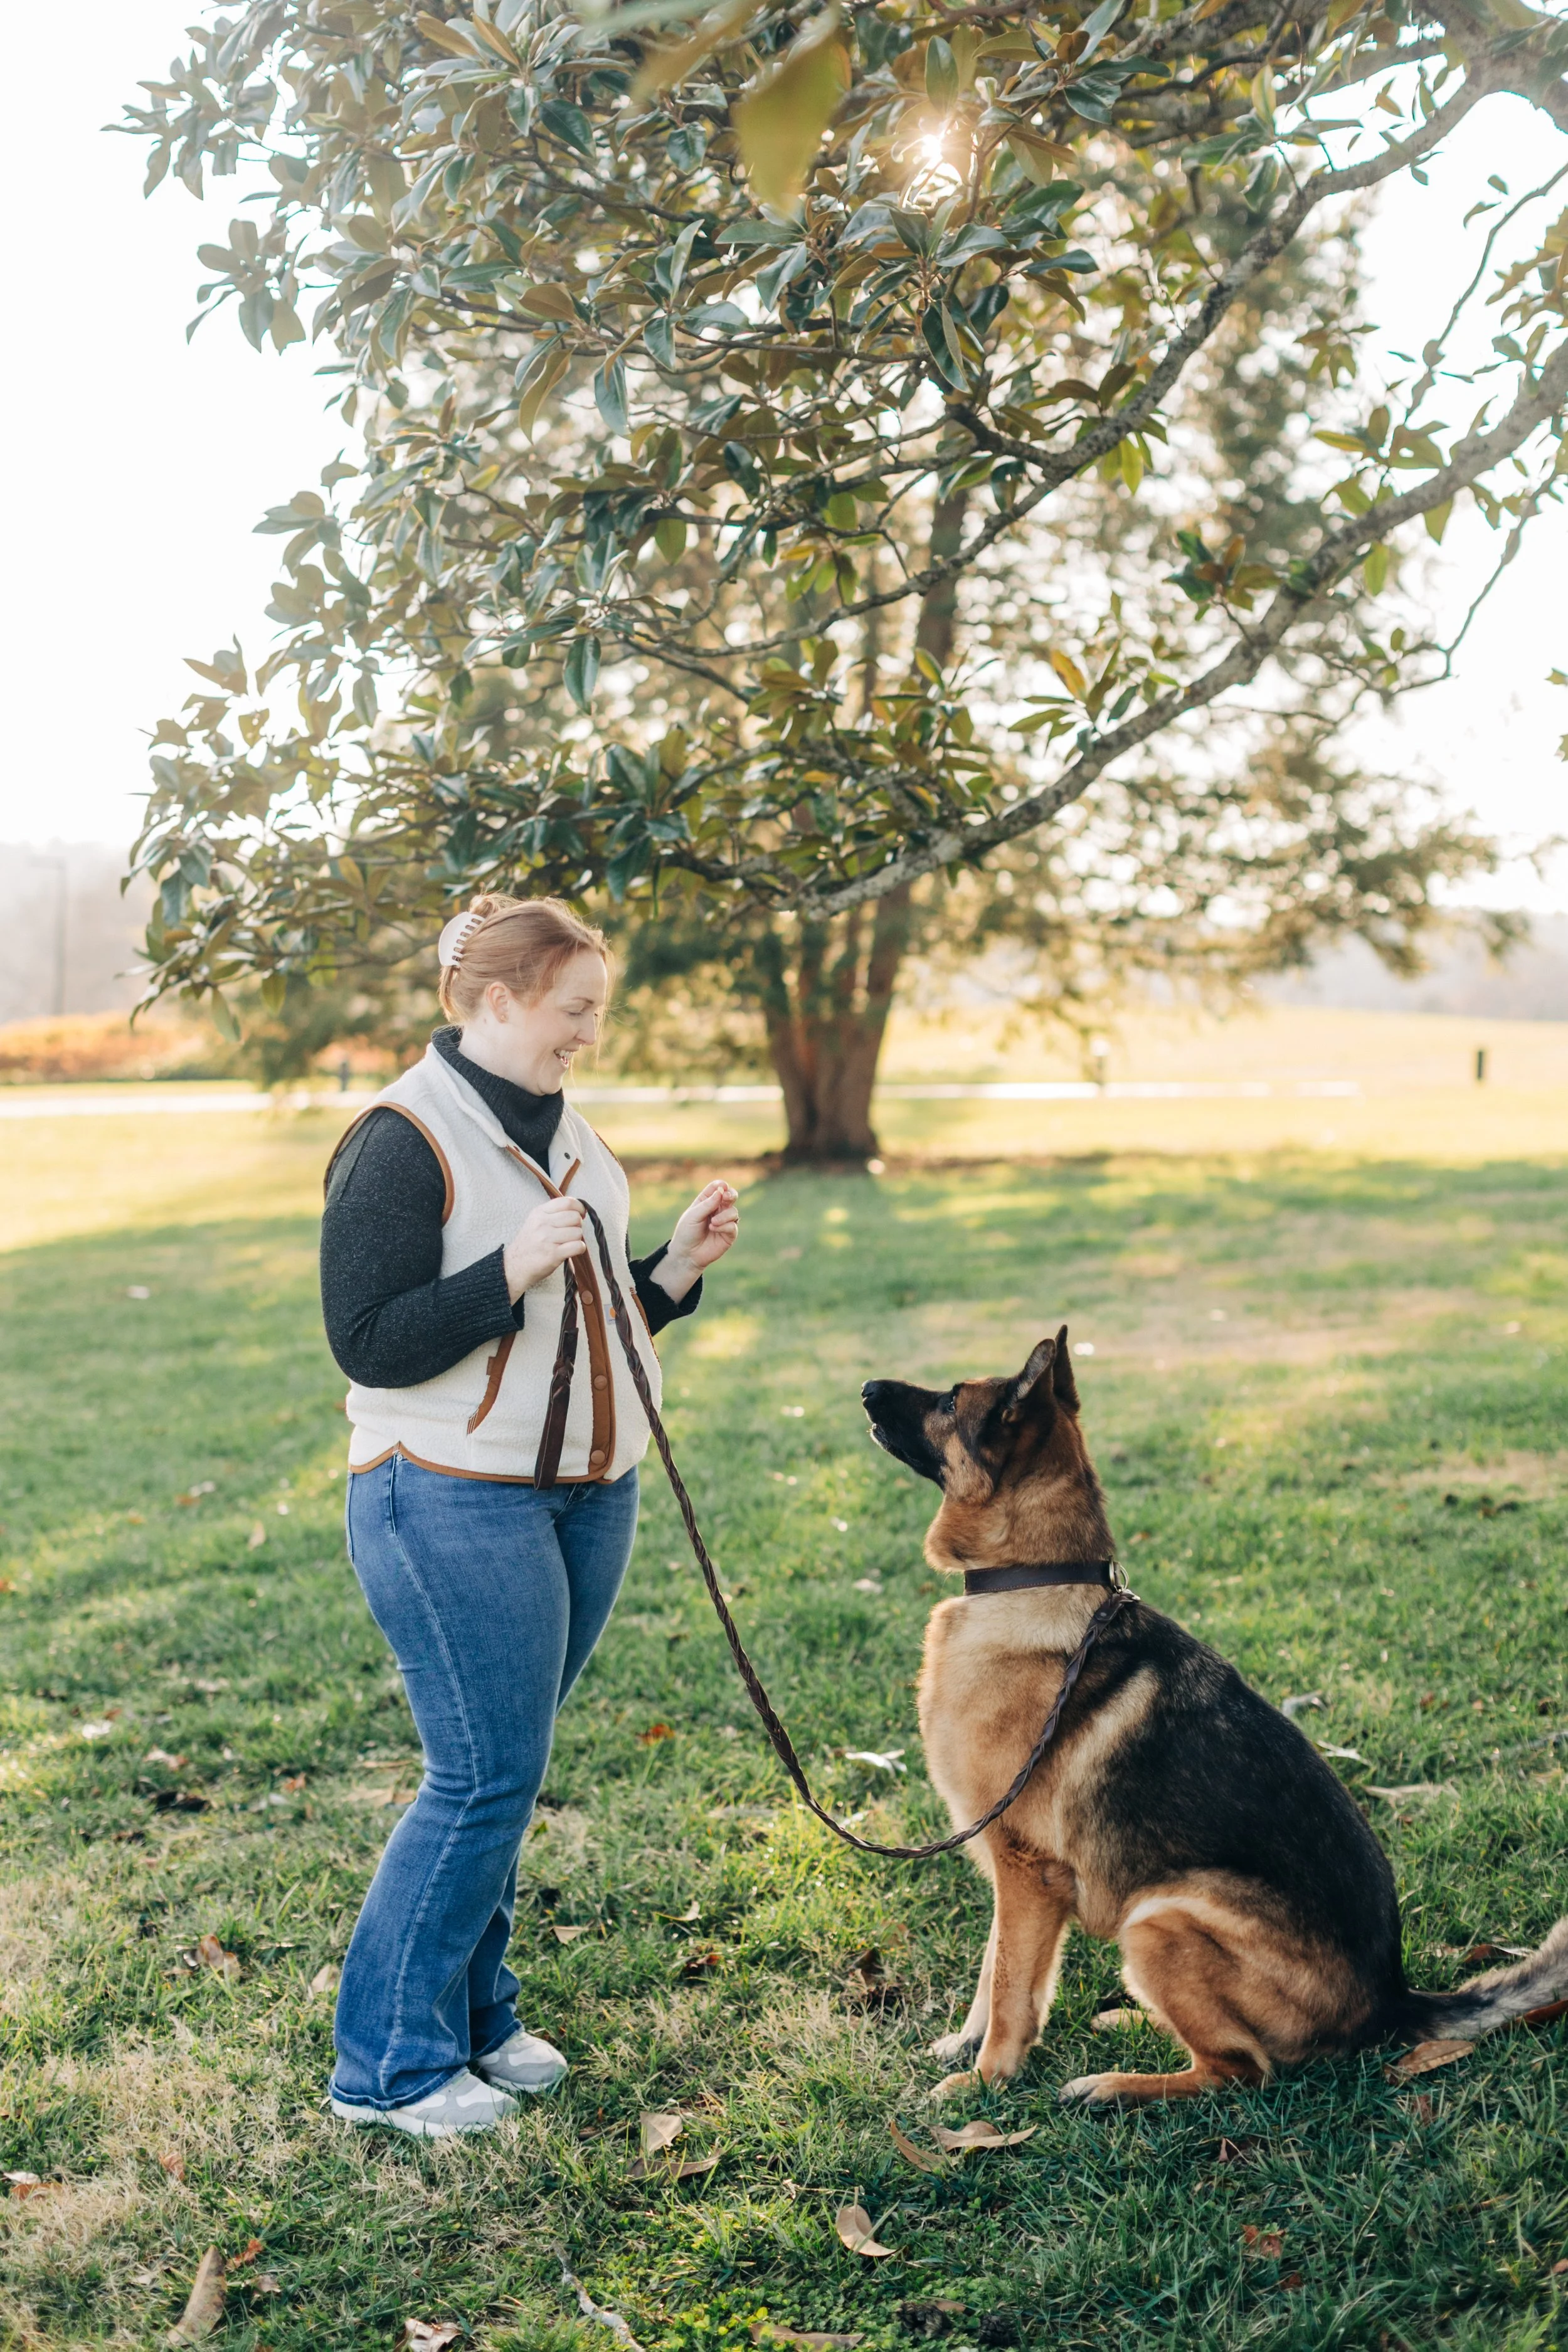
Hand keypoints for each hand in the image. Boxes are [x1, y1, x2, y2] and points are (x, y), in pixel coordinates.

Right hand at [503, 1195, 585, 1300]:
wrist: (514, 1266)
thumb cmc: (528, 1244)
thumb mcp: (535, 1221)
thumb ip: (553, 1214)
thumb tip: (577, 1211)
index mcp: (539, 1213)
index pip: (567, 1202)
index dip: (579, 1207)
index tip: (580, 1214)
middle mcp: (542, 1223)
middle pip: (575, 1217)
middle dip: (578, 1225)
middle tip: (571, 1233)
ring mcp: (547, 1239)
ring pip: (577, 1232)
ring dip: (577, 1239)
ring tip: (567, 1243)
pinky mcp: (553, 1254)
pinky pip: (578, 1246)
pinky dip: (579, 1249)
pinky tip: (571, 1251)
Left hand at [654, 1180, 739, 1301]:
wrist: (687, 1254)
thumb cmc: (686, 1232)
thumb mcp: (693, 1215)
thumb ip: (707, 1204)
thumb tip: (721, 1191)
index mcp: (706, 1201)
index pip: (717, 1188)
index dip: (721, 1186)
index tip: (722, 1186)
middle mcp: (717, 1210)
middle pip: (731, 1196)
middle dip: (731, 1194)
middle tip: (726, 1197)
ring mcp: (725, 1222)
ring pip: (733, 1211)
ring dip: (724, 1215)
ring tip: (713, 1223)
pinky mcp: (729, 1234)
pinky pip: (733, 1226)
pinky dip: (724, 1226)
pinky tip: (714, 1229)